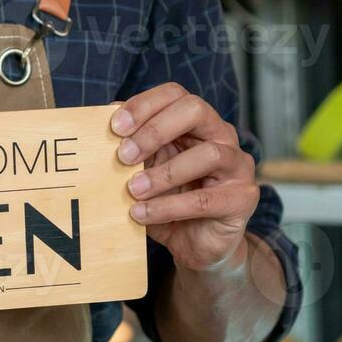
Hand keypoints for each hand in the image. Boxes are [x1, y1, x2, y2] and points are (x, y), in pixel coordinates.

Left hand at [112, 83, 259, 271]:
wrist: (197, 246)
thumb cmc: (169, 203)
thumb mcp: (146, 172)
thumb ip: (132, 149)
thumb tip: (100, 126)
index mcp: (197, 123)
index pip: (175, 95)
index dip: (144, 105)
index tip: (115, 128)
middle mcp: (222, 136)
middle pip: (196, 110)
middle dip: (155, 130)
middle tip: (124, 155)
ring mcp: (237, 165)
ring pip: (208, 154)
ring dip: (164, 173)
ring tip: (133, 190)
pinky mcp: (242, 198)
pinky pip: (205, 200)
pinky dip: (168, 206)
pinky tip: (142, 214)